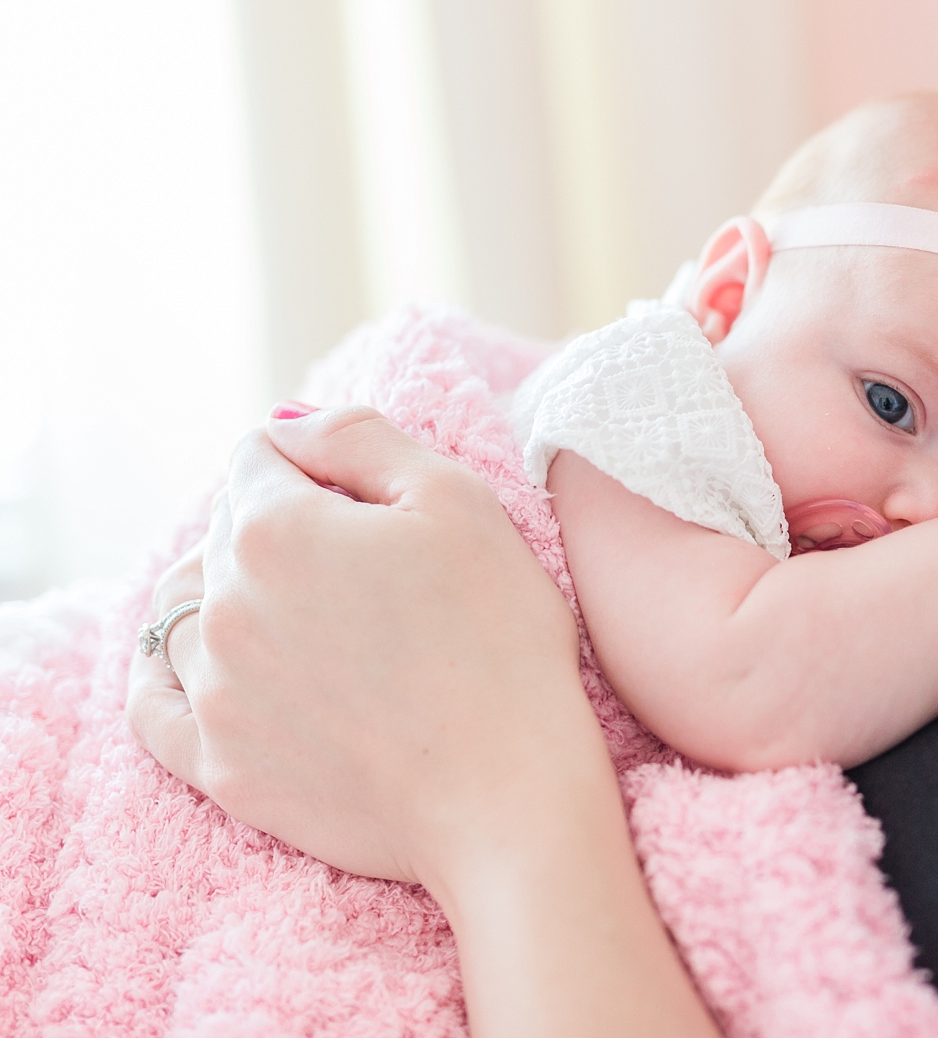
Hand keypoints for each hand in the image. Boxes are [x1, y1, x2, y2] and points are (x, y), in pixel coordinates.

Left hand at [125, 406, 594, 888]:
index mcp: (275, 529)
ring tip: (302, 619)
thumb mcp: (458, 500)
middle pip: (223, 534)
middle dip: (278, 532)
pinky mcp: (220, 767)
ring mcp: (213, 692)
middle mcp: (223, 606)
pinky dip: (168, 673)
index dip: (319, 470)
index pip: (258, 459)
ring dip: (230, 598)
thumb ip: (360, 438)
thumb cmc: (499, 640)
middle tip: (359, 570)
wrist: (505, 793)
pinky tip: (206, 666)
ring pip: (185, 612)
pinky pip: (152, 703)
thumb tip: (286, 425)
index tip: (371, 508)